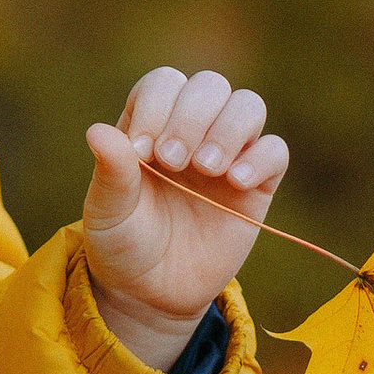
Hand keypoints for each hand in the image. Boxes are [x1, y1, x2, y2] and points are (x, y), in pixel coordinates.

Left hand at [82, 64, 288, 369]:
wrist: (150, 291)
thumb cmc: (122, 241)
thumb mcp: (107, 210)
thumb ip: (110, 171)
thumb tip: (98, 131)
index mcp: (151, 123)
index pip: (165, 83)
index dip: (157, 106)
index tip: (140, 151)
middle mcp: (192, 130)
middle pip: (210, 86)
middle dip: (192, 116)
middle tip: (172, 161)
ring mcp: (227, 154)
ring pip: (248, 106)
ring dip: (228, 129)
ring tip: (206, 168)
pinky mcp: (256, 186)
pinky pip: (274, 151)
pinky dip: (259, 158)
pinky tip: (235, 182)